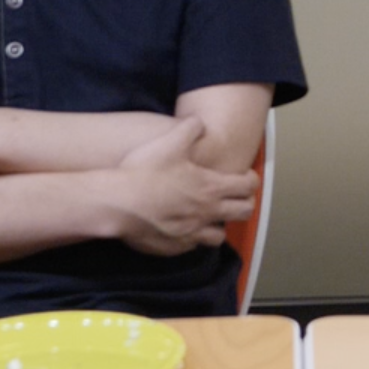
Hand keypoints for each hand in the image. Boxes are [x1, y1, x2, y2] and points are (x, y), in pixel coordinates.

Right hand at [108, 119, 257, 255]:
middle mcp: (207, 213)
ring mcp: (191, 233)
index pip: (247, 186)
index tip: (245, 175)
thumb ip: (190, 128)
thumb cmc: (145, 172)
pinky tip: (183, 228)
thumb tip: (200, 121)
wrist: (117, 204)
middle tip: (235, 196)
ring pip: (220, 236)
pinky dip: (193, 238)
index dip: (251, 179)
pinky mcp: (174, 247)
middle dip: (245, 203)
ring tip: (210, 216)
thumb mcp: (169, 142)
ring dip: (219, 225)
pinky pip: (193, 246)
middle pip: (243, 212)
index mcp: (210, 187)